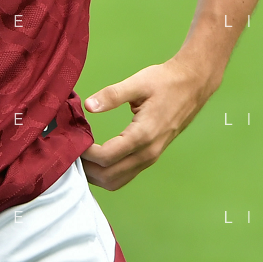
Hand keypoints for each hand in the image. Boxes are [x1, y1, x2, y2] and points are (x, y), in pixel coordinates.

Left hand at [80, 57, 213, 190]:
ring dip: (96, 175)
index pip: (107, 157)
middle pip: (110, 176)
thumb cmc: (166, 81)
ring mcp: (151, 157)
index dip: (85, 154)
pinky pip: (126, 174)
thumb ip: (112, 95)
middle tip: (69, 152)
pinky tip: (95, 159)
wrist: (193, 85)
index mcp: (143, 134)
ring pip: (118, 180)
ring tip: (79, 157)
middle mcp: (148, 152)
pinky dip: (108, 173)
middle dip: (87, 169)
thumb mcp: (138, 83)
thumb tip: (88, 106)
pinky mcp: (151, 155)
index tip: (71, 141)